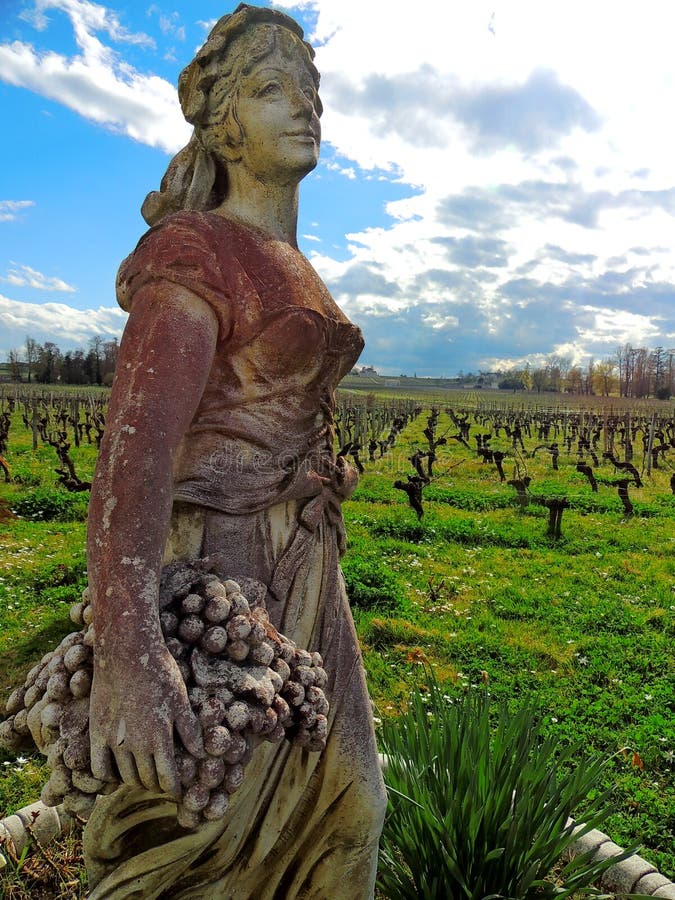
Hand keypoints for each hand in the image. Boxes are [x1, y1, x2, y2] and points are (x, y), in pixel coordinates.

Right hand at [89, 644, 203, 797]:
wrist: (127, 652)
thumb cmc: (159, 672)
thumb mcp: (180, 698)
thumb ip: (189, 729)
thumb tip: (199, 754)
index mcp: (160, 738)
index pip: (168, 779)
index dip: (174, 790)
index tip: (177, 792)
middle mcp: (136, 745)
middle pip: (147, 780)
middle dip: (156, 785)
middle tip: (161, 783)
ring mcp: (114, 741)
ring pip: (125, 777)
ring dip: (136, 781)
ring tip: (143, 777)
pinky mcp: (96, 733)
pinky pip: (99, 768)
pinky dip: (108, 777)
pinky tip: (116, 772)